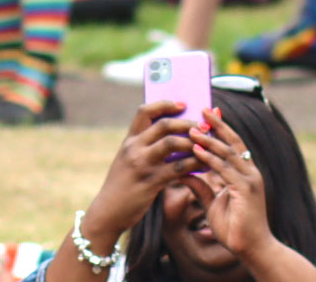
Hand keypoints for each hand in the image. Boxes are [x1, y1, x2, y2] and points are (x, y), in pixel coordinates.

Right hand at [80, 101, 202, 244]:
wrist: (107, 212)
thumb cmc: (122, 186)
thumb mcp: (127, 161)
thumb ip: (145, 147)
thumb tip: (176, 137)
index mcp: (129, 140)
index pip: (145, 111)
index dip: (165, 104)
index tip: (183, 103)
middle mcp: (134, 148)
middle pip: (164, 125)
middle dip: (187, 123)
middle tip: (204, 126)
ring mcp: (142, 164)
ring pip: (173, 143)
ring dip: (193, 142)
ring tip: (207, 144)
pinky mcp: (151, 181)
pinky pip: (178, 168)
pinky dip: (194, 164)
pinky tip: (204, 166)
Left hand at [189, 109, 279, 265]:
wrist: (251, 249)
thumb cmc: (234, 229)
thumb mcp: (213, 203)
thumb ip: (201, 187)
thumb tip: (184, 173)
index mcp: (246, 174)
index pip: (234, 145)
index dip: (221, 129)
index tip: (207, 115)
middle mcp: (251, 173)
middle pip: (233, 142)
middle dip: (217, 125)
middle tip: (203, 109)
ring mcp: (250, 180)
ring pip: (228, 153)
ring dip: (209, 140)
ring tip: (192, 128)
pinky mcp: (246, 189)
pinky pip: (225, 169)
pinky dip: (210, 158)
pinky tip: (197, 151)